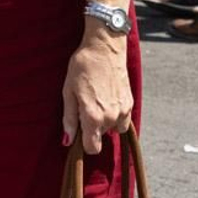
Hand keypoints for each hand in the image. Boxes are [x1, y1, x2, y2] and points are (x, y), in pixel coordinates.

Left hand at [62, 30, 132, 154]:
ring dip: (104, 122)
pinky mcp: (130, 104)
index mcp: (93, 117)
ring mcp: (123, 111)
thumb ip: (69, 118)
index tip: (79, 131)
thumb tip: (67, 140)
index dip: (84, 143)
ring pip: (113, 129)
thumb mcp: (68, 92)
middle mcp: (111, 117)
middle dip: (92, 128)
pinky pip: (123, 120)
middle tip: (84, 106)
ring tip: (96, 101)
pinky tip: (106, 99)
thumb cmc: (82, 68)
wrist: (104, 49)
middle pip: (101, 137)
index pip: (93, 148)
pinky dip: (115, 116)